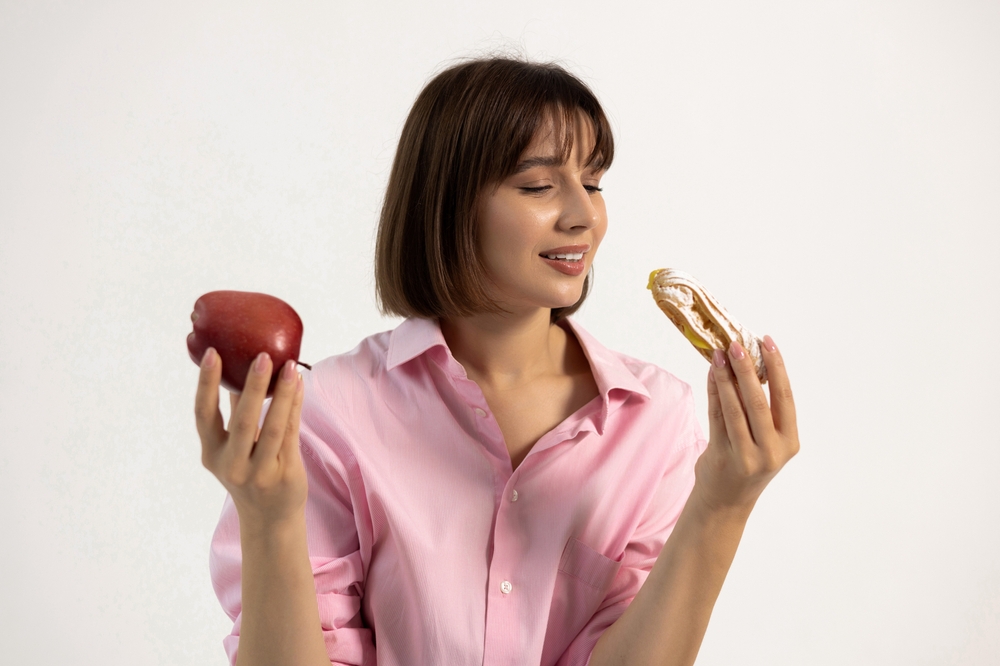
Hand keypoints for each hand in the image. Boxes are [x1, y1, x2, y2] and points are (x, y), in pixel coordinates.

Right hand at [195, 348, 307, 526]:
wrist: (269, 519)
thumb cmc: (249, 472)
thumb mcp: (232, 448)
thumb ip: (233, 413)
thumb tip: (235, 368)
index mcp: (212, 454)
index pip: (204, 415)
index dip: (206, 383)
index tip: (213, 353)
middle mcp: (232, 465)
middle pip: (242, 420)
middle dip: (252, 386)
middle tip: (262, 356)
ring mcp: (259, 472)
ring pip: (272, 426)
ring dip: (282, 393)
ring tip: (290, 366)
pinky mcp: (284, 473)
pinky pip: (291, 433)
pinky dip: (294, 406)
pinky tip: (299, 385)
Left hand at [692, 336, 798, 514]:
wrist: (726, 501)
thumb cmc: (748, 463)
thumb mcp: (766, 441)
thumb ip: (762, 411)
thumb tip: (748, 364)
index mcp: (789, 442)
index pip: (785, 398)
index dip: (778, 368)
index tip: (768, 342)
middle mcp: (771, 450)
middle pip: (758, 401)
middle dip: (747, 369)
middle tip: (737, 344)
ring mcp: (746, 455)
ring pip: (734, 408)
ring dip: (726, 378)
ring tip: (719, 354)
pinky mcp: (722, 457)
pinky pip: (716, 417)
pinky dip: (714, 392)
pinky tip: (712, 374)